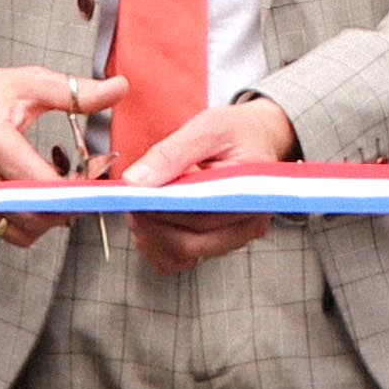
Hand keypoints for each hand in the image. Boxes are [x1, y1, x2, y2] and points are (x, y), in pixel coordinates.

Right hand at [0, 61, 112, 243]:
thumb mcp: (28, 83)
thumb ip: (75, 92)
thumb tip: (120, 88)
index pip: (44, 186)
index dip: (76, 190)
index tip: (94, 181)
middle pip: (32, 216)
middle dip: (64, 208)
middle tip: (79, 188)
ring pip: (15, 232)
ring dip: (43, 220)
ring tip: (51, 191)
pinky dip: (18, 222)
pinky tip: (26, 196)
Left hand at [126, 88, 299, 272]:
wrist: (258, 139)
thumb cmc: (236, 131)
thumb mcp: (206, 128)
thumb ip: (170, 153)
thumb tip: (134, 182)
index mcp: (252, 195)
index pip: (201, 217)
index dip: (161, 210)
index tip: (133, 194)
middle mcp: (249, 225)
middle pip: (190, 243)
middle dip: (152, 223)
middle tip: (131, 198)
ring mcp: (234, 240)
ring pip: (181, 256)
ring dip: (152, 235)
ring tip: (142, 205)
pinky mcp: (217, 246)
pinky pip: (179, 260)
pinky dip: (157, 244)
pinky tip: (152, 219)